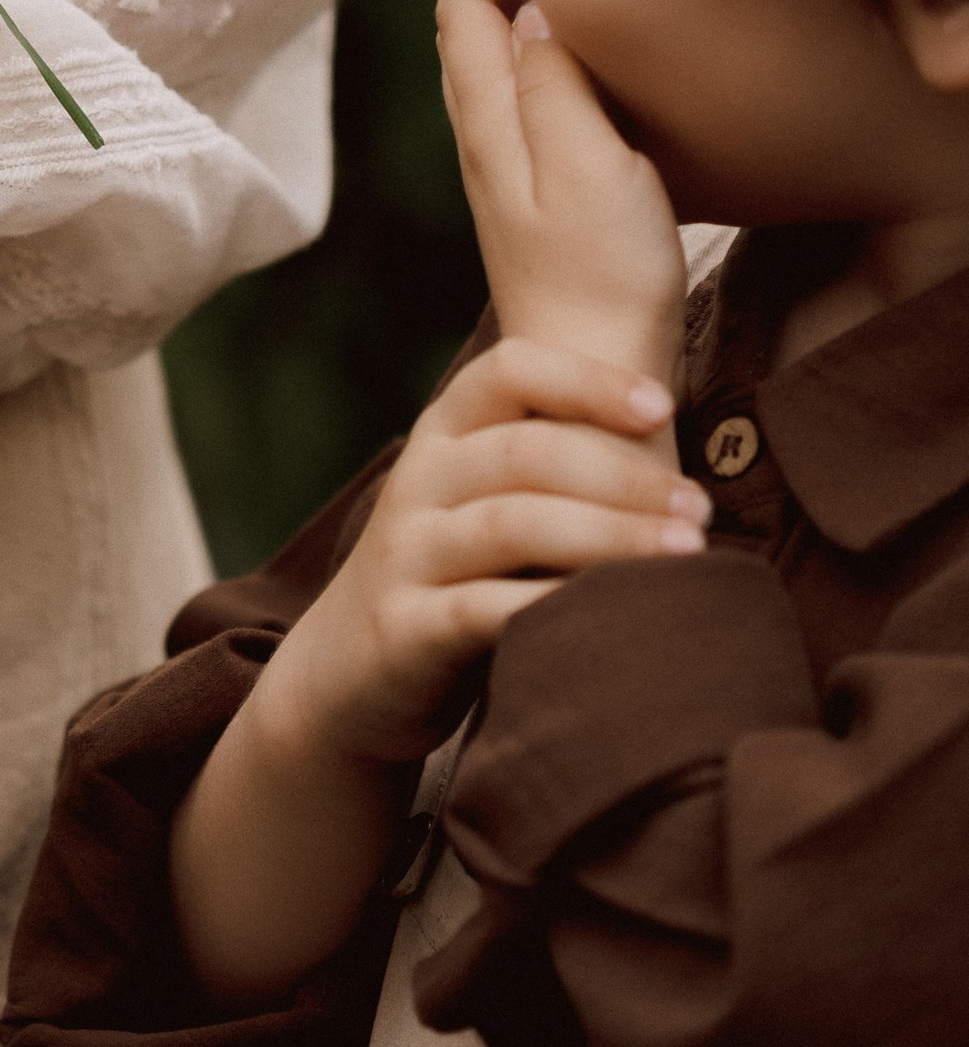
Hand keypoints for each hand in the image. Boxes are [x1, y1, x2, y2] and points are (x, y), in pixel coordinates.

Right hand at [169, 332, 707, 1010]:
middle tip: (700, 508)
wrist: (347, 676)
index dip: (587, 378)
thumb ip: (549, 466)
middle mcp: (418, 483)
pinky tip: (613, 613)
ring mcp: (406, 555)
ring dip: (609, 535)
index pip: (509, 370)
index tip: (664, 407)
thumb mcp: (483, 501)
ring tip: (686, 552)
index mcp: (443, 436)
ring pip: (512, 524)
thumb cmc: (456, 578)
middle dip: (624, 475)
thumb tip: (684, 448)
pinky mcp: (406, 628)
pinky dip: (552, 605)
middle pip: (526, 452)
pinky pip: (483, 609)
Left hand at [438, 0, 688, 380]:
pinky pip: (518, 107)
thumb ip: (556, 83)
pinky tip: (559, 66)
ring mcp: (507, 178)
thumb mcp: (589, 163)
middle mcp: (484, 145)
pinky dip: (526, 62)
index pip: (461, 14)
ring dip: (498, 14)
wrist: (593, 380)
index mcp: (490, 123)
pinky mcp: (537, 206)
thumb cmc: (602, 275)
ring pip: (487, 72)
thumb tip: (533, 7)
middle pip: (464, 37)